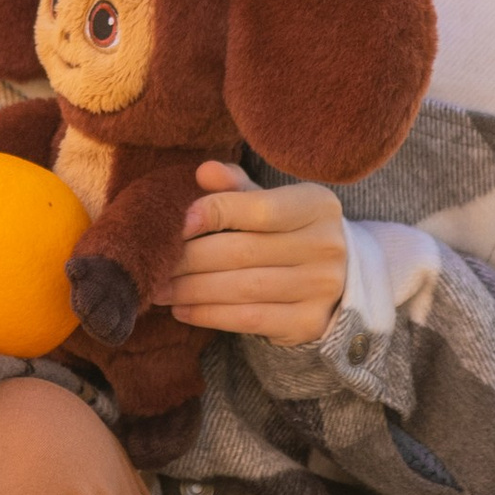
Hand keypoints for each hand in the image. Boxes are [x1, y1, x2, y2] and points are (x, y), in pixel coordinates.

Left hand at [159, 160, 346, 345]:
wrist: (340, 278)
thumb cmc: (290, 232)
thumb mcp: (272, 202)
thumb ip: (237, 187)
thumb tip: (204, 171)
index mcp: (317, 205)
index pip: (259, 208)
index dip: (215, 213)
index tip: (177, 222)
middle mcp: (325, 246)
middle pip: (242, 252)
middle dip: (190, 258)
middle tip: (154, 262)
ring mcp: (320, 287)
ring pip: (242, 288)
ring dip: (191, 289)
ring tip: (158, 287)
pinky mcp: (308, 322)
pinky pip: (248, 319)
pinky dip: (208, 315)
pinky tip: (182, 309)